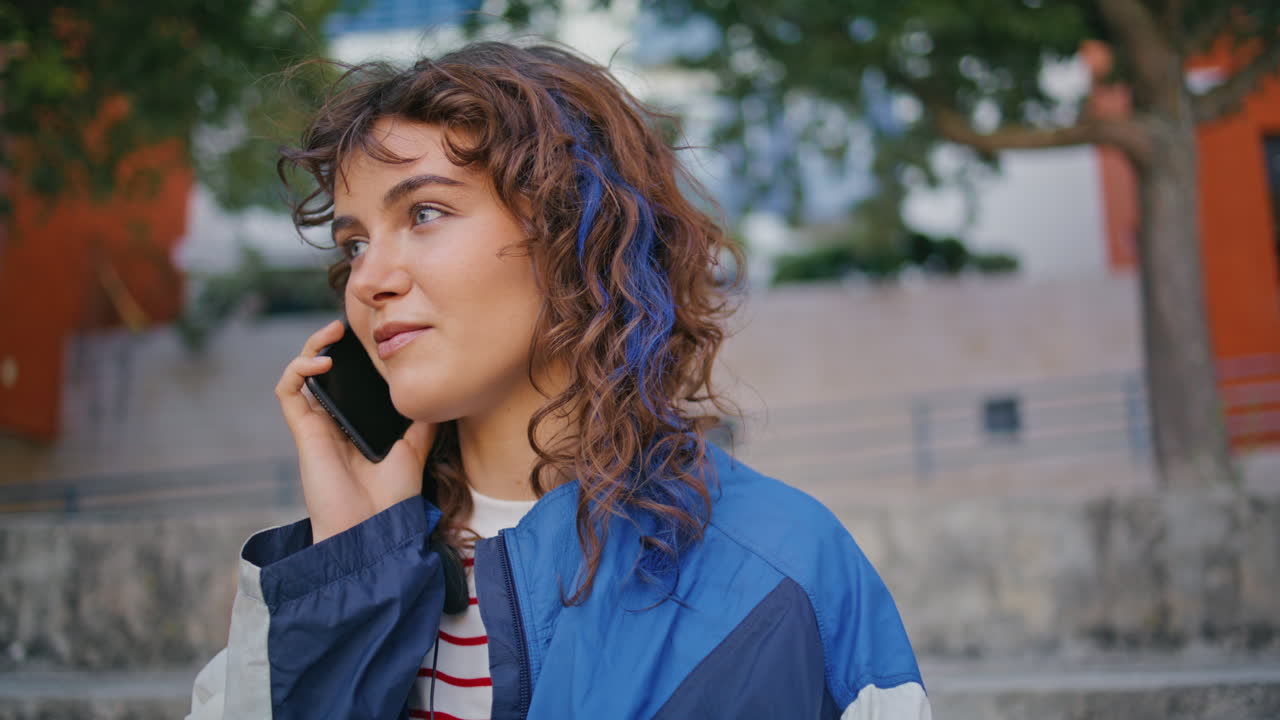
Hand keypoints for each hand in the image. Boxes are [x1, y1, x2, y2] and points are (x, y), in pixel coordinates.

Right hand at [275, 320, 436, 542]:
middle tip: (348, 325)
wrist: (373, 528)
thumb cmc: (392, 498)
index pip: (350, 381)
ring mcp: (316, 426)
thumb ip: (421, 422)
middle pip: (324, 372)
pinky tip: (321, 361)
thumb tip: (436, 395)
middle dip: (331, 343)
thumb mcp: (415, 450)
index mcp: (357, 424)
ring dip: (312, 347)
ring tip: (332, 332)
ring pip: (301, 375)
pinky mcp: (303, 432)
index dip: (355, 356)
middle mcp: (334, 422)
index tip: (374, 336)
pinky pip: (287, 392)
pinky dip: (297, 369)